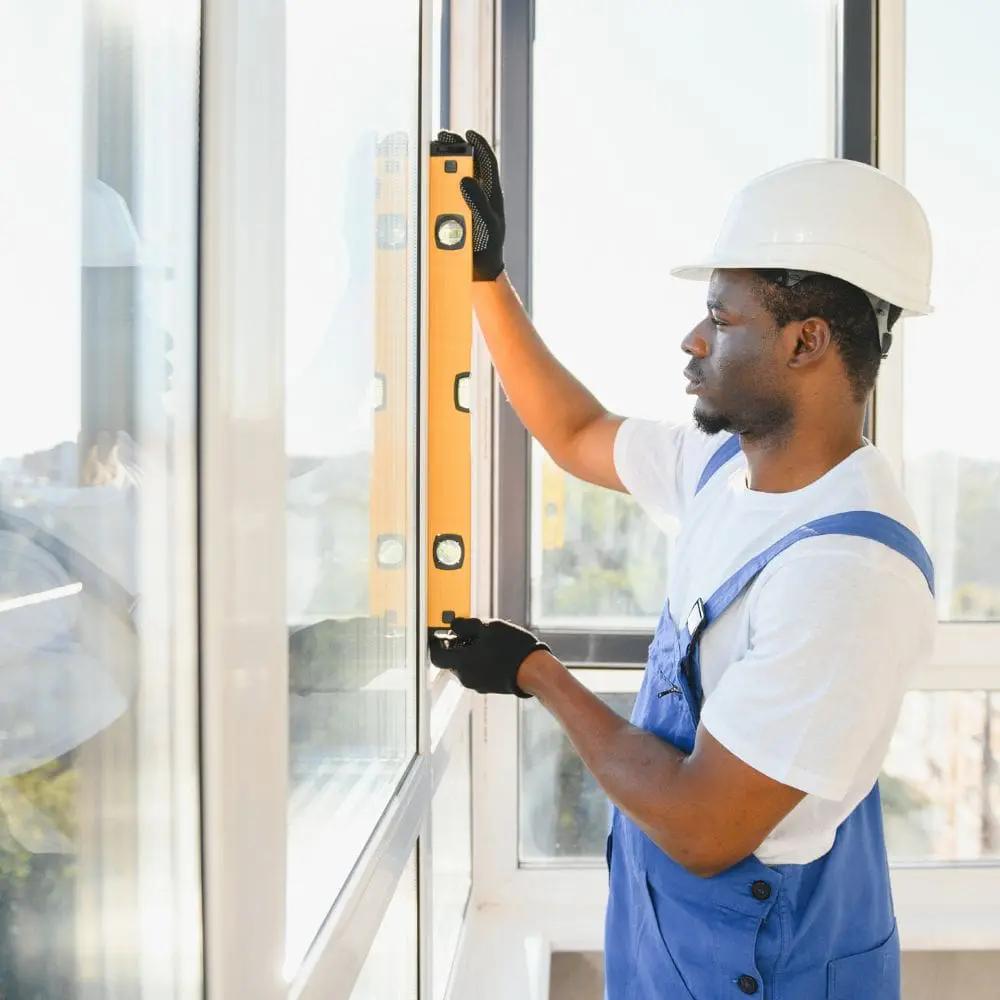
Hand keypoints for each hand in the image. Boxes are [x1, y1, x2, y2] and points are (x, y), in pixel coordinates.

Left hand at [429, 617, 547, 696]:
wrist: (534, 671)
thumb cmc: (512, 648)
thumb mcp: (488, 628)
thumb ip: (466, 626)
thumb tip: (453, 625)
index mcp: (461, 663)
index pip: (436, 656)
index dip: (434, 644)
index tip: (438, 634)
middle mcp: (465, 677)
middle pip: (451, 660)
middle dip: (456, 646)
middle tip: (467, 632)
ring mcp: (477, 684)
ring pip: (464, 666)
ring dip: (468, 653)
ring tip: (485, 640)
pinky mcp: (488, 687)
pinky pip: (475, 671)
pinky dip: (478, 661)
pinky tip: (492, 651)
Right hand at [436, 129, 505, 280]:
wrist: (479, 270)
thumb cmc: (488, 247)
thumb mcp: (487, 223)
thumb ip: (478, 200)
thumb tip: (466, 177)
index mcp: (491, 193)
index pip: (487, 162)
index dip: (479, 144)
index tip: (469, 132)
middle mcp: (477, 194)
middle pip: (467, 164)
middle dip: (455, 147)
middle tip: (442, 136)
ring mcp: (463, 202)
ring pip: (453, 176)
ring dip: (442, 162)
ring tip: (430, 150)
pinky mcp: (452, 212)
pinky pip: (442, 193)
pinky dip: (433, 182)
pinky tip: (423, 175)